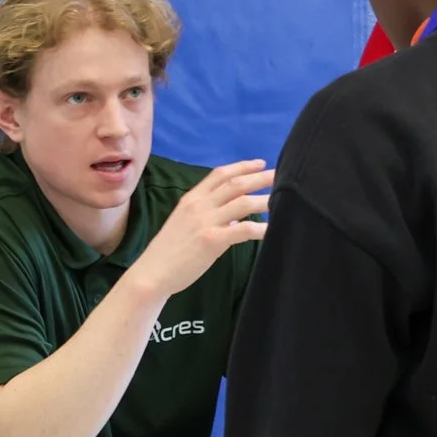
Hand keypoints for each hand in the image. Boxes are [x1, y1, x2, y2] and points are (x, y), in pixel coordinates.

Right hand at [128, 161, 273, 299]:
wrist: (152, 272)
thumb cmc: (169, 251)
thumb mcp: (185, 223)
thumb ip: (208, 215)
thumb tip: (234, 218)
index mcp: (192, 198)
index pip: (220, 174)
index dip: (242, 166)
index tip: (260, 163)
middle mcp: (199, 205)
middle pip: (236, 184)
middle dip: (261, 177)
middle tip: (281, 175)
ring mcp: (205, 222)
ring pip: (243, 203)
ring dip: (265, 199)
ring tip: (284, 199)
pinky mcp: (212, 240)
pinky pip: (242, 229)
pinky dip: (260, 228)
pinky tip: (271, 229)